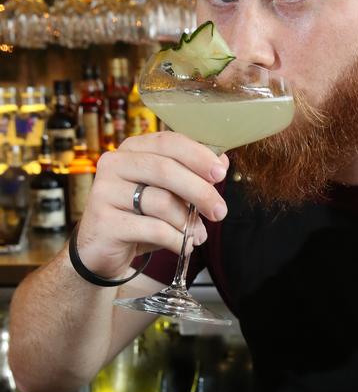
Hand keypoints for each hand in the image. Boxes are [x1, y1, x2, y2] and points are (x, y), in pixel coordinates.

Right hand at [75, 132, 227, 278]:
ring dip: (187, 222)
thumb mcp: (167, 193)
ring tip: (197, 235)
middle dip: (200, 192)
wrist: (101, 250)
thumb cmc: (139, 216)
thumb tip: (222, 160)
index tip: (221, 173)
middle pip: (166, 170)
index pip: (168, 141)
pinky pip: (153, 229)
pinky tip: (183, 246)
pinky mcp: (104, 221)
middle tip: (219, 211)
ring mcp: (104, 191)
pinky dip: (175, 240)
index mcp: (132, 149)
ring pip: (161, 202)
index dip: (198, 155)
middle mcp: (114, 164)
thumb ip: (191, 175)